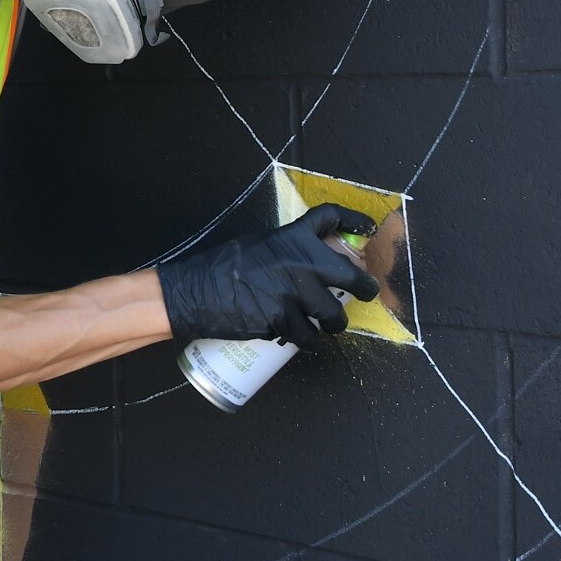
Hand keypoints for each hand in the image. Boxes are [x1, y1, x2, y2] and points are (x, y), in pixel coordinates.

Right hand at [157, 203, 380, 350]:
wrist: (193, 292)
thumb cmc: (219, 267)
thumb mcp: (257, 246)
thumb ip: (285, 250)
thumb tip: (309, 263)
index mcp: (290, 237)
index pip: (330, 218)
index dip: (355, 221)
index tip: (367, 230)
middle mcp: (299, 261)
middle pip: (350, 275)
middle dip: (364, 288)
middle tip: (366, 293)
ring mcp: (293, 293)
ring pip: (333, 314)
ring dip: (334, 323)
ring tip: (329, 326)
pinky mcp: (283, 320)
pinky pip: (308, 337)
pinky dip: (308, 342)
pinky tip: (303, 341)